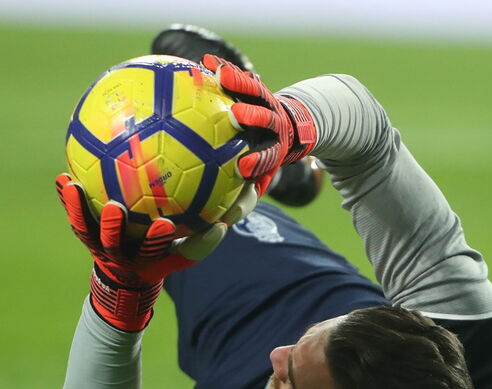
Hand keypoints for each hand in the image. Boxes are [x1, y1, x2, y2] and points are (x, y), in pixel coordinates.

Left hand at [55, 174, 256, 330]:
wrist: (125, 278)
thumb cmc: (161, 260)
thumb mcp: (182, 257)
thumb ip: (201, 243)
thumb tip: (223, 225)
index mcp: (141, 258)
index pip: (151, 249)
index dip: (158, 239)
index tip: (167, 224)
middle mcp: (116, 253)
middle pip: (111, 242)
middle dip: (113, 226)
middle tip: (115, 208)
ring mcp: (96, 244)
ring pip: (85, 228)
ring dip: (77, 209)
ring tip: (72, 186)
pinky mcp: (84, 232)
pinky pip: (74, 214)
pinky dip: (66, 198)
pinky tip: (63, 176)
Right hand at [203, 54, 316, 195]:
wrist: (286, 128)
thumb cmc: (261, 166)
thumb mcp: (258, 185)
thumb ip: (242, 202)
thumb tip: (223, 222)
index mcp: (275, 149)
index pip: (269, 157)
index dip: (258, 161)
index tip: (243, 168)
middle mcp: (273, 124)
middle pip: (267, 119)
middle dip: (254, 117)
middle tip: (236, 116)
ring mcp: (266, 103)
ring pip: (256, 92)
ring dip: (240, 84)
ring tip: (220, 75)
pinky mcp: (256, 87)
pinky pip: (239, 78)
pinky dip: (224, 70)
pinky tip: (205, 62)